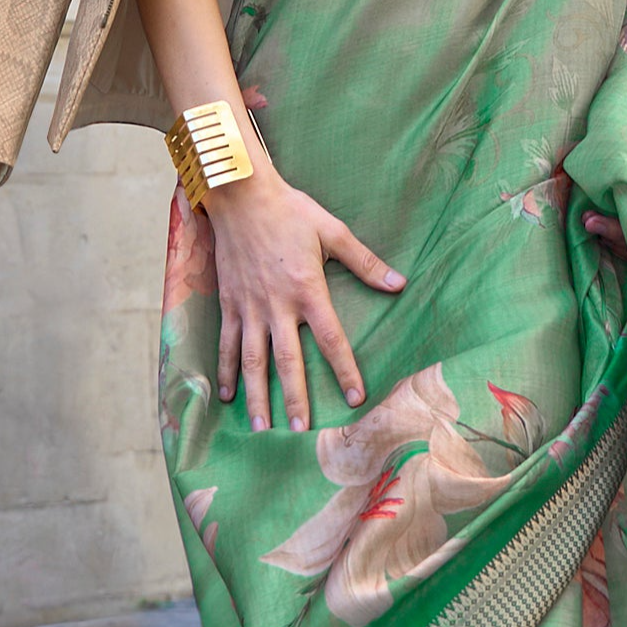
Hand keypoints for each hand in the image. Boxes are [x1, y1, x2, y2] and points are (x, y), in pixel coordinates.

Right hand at [206, 168, 404, 434]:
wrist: (240, 195)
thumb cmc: (291, 210)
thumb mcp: (333, 231)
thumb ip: (365, 262)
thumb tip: (400, 284)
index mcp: (308, 289)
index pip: (331, 339)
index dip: (344, 370)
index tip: (355, 397)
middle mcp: (277, 305)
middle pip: (288, 360)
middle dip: (295, 398)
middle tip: (299, 431)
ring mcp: (249, 306)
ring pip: (252, 360)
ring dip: (257, 395)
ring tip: (261, 426)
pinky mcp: (229, 302)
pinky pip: (227, 343)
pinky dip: (226, 370)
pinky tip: (227, 396)